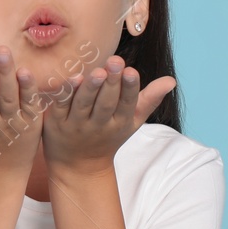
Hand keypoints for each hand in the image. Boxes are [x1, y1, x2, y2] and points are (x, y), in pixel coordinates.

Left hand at [38, 56, 174, 175]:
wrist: (77, 167)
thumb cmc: (108, 137)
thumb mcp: (132, 121)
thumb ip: (150, 99)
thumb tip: (171, 80)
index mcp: (119, 123)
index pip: (127, 105)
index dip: (130, 89)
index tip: (132, 71)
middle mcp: (98, 125)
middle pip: (106, 104)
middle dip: (112, 83)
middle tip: (115, 61)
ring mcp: (76, 125)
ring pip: (84, 105)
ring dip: (90, 88)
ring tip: (97, 71)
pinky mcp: (56, 123)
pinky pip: (61, 107)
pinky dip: (65, 94)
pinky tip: (72, 78)